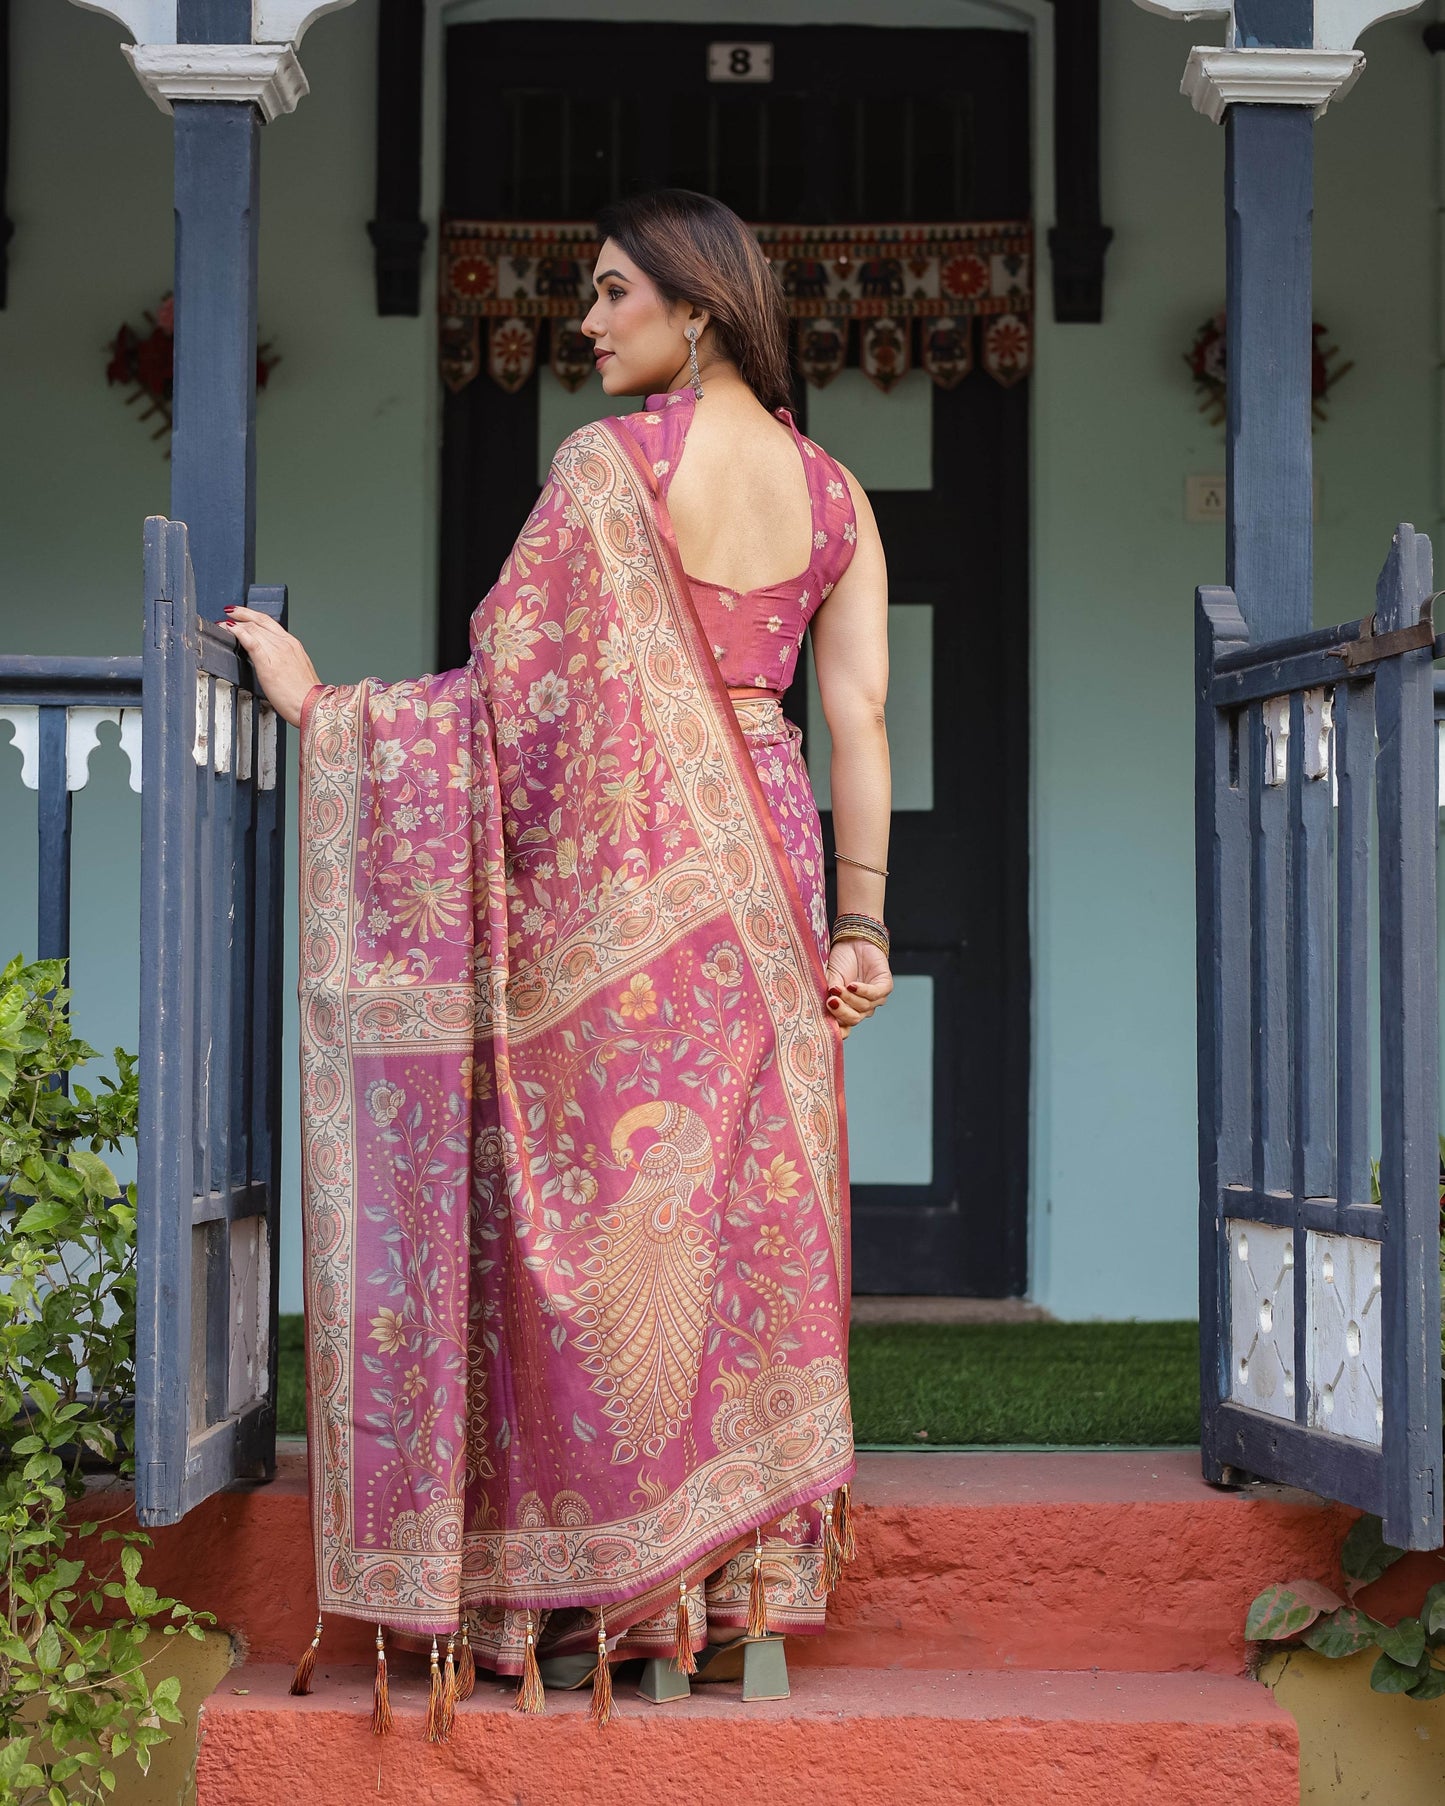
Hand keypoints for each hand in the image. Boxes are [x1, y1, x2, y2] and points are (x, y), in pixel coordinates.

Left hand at [216, 606, 320, 728]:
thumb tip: (274, 661)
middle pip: (259, 623)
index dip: (253, 616)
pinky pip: (250, 641)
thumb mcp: (298, 669)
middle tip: (229, 613)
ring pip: (253, 629)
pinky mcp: (267, 664)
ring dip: (236, 624)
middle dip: (242, 615)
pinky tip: (228, 629)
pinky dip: (238, 632)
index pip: (269, 623)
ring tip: (222, 624)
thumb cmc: (306, 694)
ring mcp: (277, 652)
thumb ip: (285, 660)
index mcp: (293, 644)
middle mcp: (285, 643)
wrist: (313, 705)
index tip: (242, 615)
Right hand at [823, 937, 892, 1039]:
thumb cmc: (841, 961)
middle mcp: (863, 1008)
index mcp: (848, 1009)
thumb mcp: (830, 979)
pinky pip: (875, 994)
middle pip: (854, 1019)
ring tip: (837, 988)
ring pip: (864, 1008)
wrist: (853, 941)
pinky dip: (862, 991)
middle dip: (841, 1012)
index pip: (845, 1028)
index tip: (826, 1026)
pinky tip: (852, 985)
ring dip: (849, 998)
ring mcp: (875, 999)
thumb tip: (823, 1009)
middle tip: (830, 1001)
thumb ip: (828, 995)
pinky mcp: (885, 986)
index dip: (838, 1031)